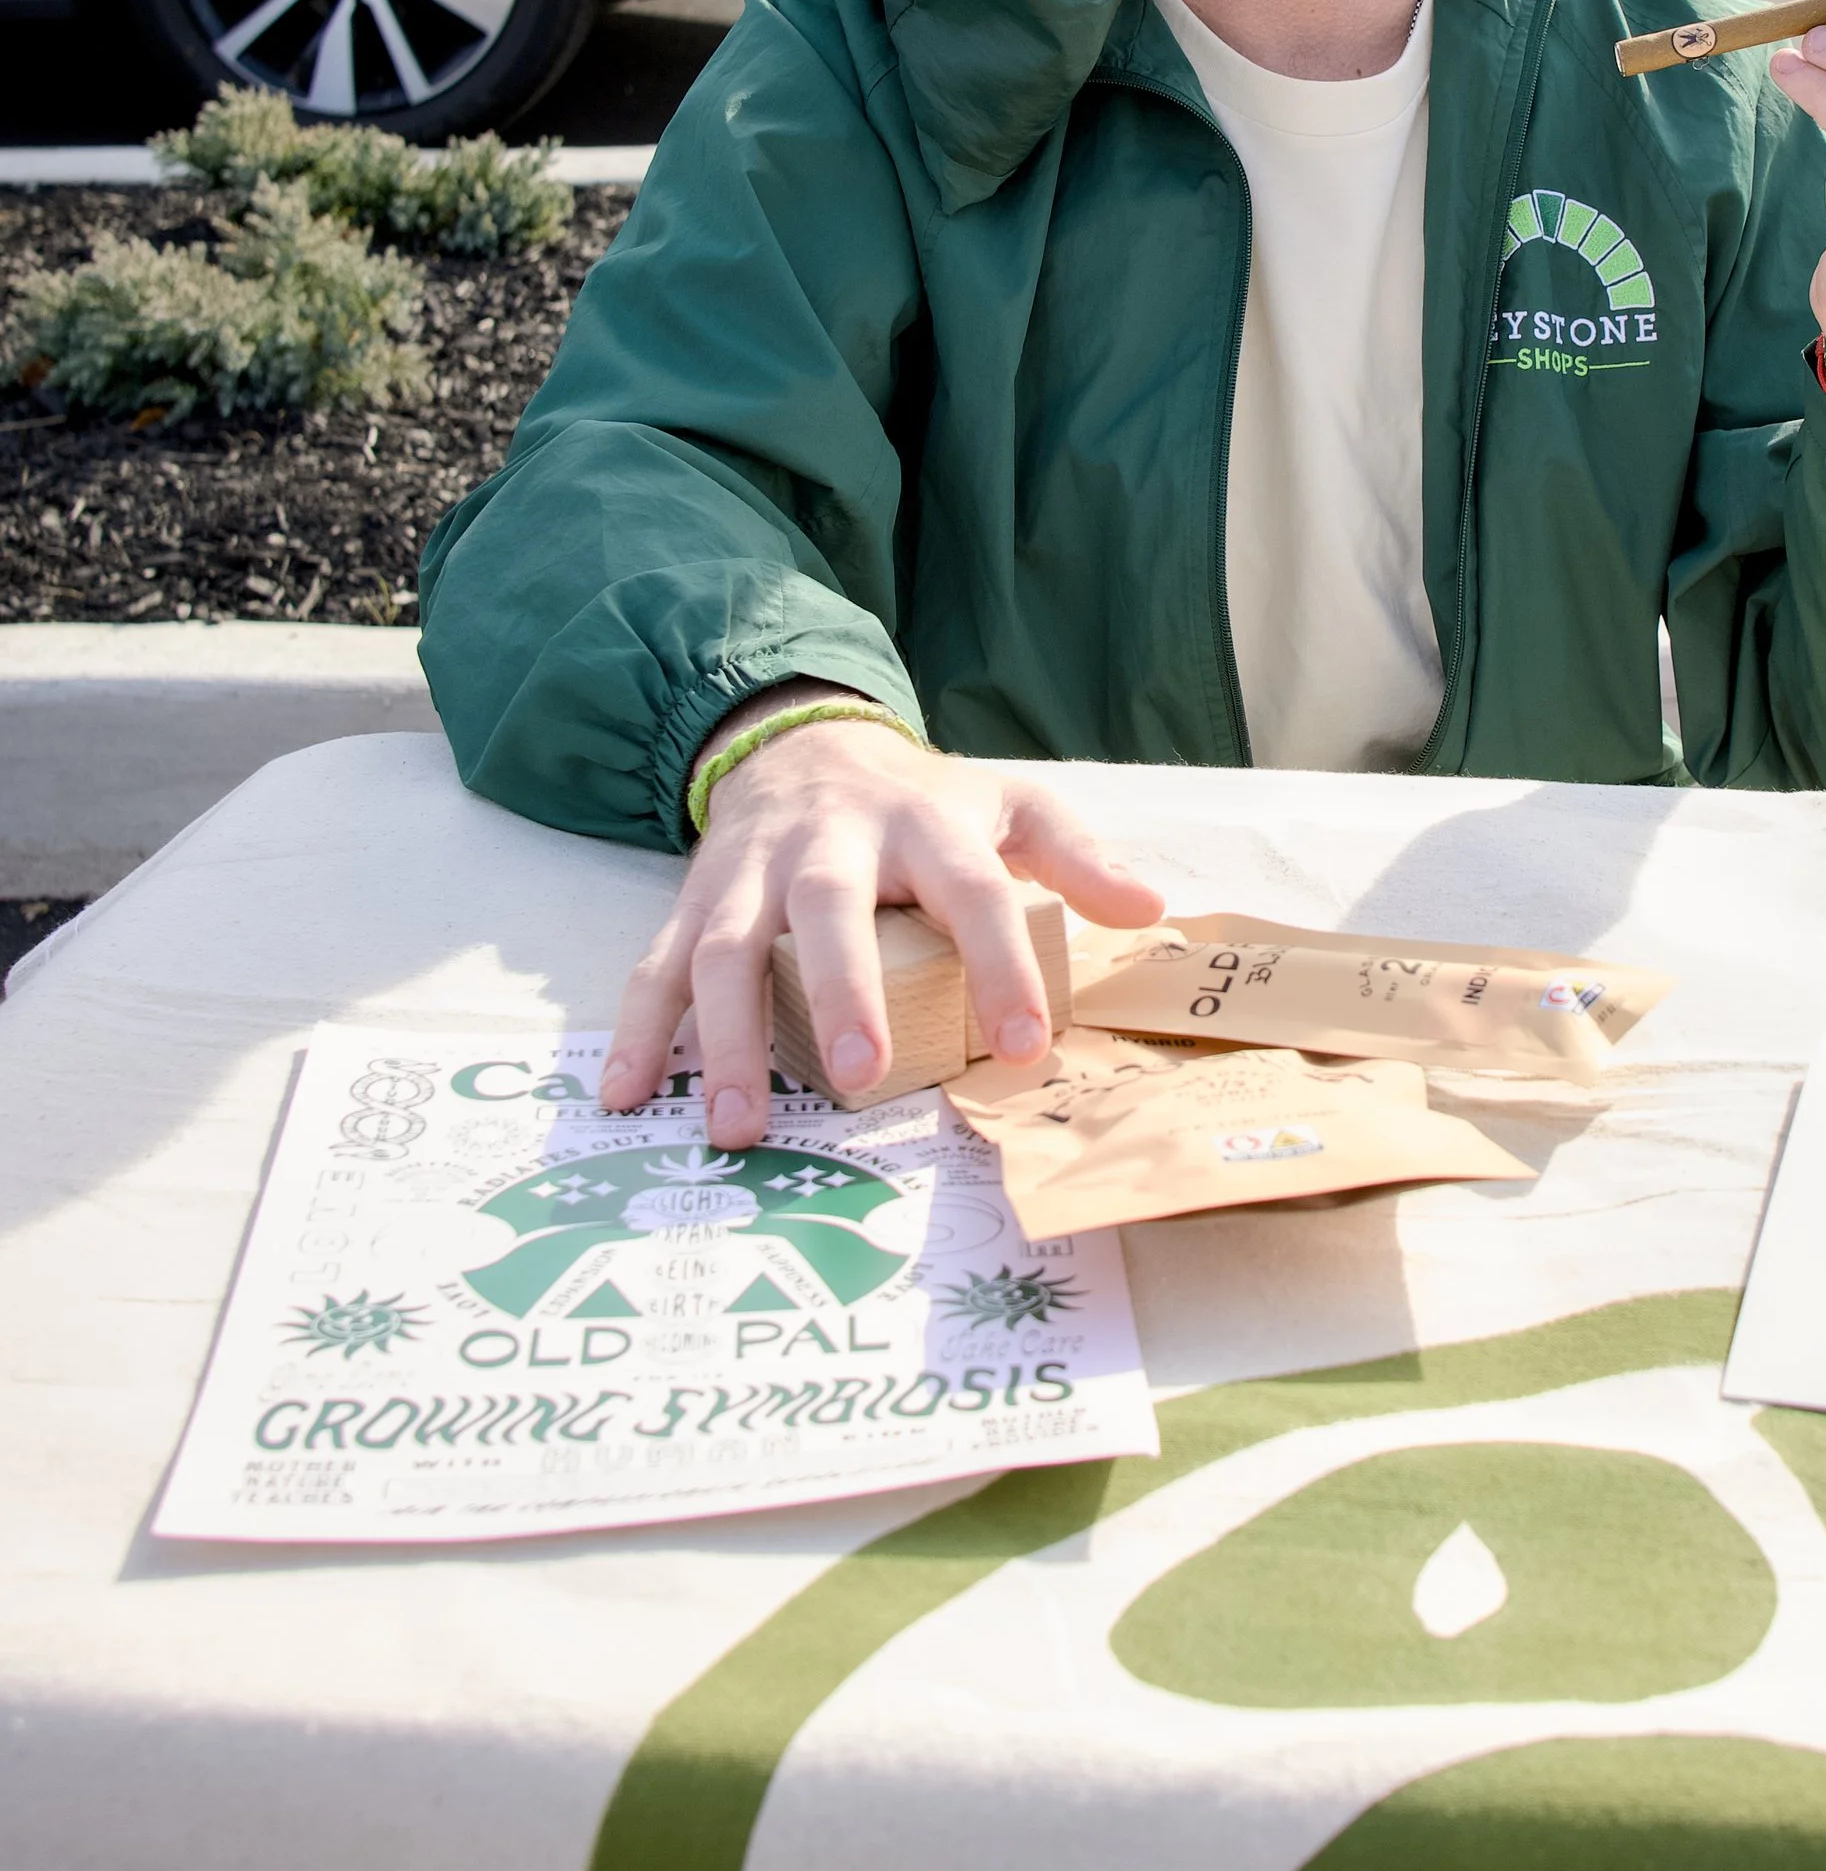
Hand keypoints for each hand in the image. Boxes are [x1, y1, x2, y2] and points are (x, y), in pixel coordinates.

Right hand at [604, 717, 1164, 1145]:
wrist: (803, 744)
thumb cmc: (923, 802)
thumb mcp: (1010, 806)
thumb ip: (1076, 856)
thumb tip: (1151, 908)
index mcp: (923, 825)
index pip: (971, 890)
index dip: (999, 964)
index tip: (1021, 1047)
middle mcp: (829, 846)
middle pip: (830, 909)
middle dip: (842, 992)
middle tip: (864, 1078)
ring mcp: (752, 875)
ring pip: (725, 947)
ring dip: (726, 1036)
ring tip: (741, 1126)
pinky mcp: (695, 902)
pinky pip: (656, 967)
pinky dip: (635, 1033)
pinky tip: (630, 1098)